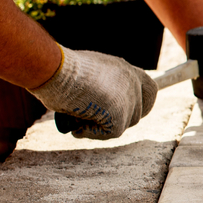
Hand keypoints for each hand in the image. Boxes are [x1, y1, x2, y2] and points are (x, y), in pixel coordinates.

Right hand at [27, 45, 156, 138]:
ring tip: (75, 118)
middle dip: (119, 121)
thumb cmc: (58, 70)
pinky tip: (76, 126)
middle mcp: (132, 82)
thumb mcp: (86, 73)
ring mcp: (128, 98)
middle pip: (137, 112)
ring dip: (101, 126)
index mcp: (125, 69)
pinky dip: (91, 133)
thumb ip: (101, 86)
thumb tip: (97, 104)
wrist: (53, 69)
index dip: (143, 103)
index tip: (129, 113)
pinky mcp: (120, 114)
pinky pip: (110, 132)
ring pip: (123, 124)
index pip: (149, 88)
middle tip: (94, 122)